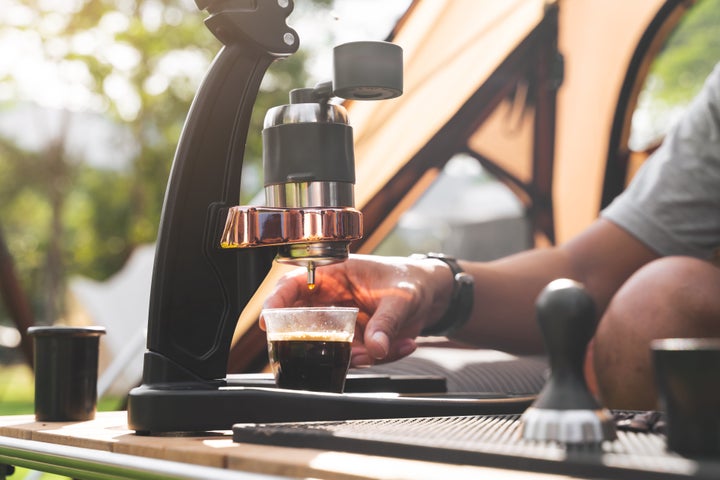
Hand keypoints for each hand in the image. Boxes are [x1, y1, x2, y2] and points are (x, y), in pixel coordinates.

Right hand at [263, 254, 452, 365]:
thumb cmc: (412, 280)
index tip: (269, 322)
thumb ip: (386, 323)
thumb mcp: (401, 298)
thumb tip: (375, 347)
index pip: (294, 285)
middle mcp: (332, 300)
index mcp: (334, 275)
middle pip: (303, 322)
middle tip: (348, 349)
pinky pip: (357, 357)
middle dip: (318, 342)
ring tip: (390, 344)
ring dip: (359, 354)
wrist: (433, 295)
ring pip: (331, 347)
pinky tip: (405, 343)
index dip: (276, 302)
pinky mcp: (355, 341)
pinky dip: (381, 356)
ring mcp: (342, 323)